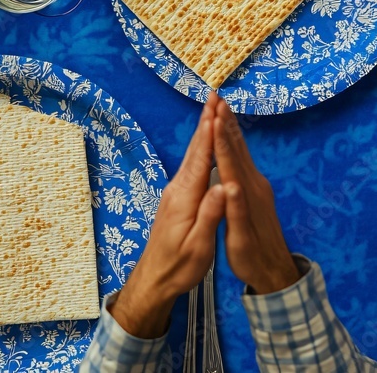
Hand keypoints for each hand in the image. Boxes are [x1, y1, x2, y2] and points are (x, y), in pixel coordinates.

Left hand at [109, 95, 225, 338]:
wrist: (153, 280)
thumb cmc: (178, 267)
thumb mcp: (198, 247)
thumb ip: (209, 215)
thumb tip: (222, 186)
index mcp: (186, 198)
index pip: (202, 160)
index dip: (210, 134)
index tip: (217, 110)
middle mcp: (178, 189)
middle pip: (195, 150)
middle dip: (206, 122)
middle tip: (214, 97)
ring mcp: (176, 193)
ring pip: (193, 156)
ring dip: (202, 132)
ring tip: (211, 111)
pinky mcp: (177, 199)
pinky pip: (192, 166)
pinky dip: (200, 148)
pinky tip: (205, 144)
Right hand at [212, 95, 299, 294]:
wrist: (274, 269)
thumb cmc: (251, 258)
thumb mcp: (239, 240)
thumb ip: (235, 212)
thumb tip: (229, 187)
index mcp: (246, 195)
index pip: (230, 162)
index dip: (220, 139)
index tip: (213, 117)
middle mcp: (254, 185)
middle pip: (237, 148)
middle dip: (226, 123)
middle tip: (217, 98)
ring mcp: (257, 186)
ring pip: (241, 151)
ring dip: (231, 128)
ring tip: (222, 108)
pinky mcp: (257, 190)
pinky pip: (243, 159)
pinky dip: (235, 142)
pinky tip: (230, 135)